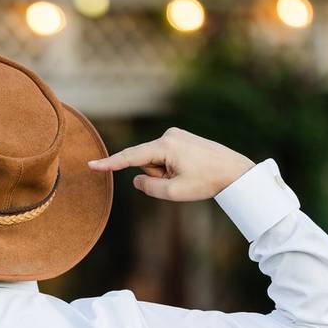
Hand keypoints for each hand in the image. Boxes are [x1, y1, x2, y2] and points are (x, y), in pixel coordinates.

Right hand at [88, 127, 254, 200]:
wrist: (236, 171)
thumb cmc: (207, 182)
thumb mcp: (174, 192)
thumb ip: (149, 187)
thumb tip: (137, 179)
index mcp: (165, 146)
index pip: (130, 157)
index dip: (109, 164)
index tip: (91, 165)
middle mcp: (168, 135)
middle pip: (145, 161)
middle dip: (157, 175)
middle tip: (182, 180)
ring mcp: (175, 135)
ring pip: (156, 160)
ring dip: (166, 172)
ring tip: (189, 174)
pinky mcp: (181, 138)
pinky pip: (165, 157)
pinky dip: (172, 167)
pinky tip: (191, 169)